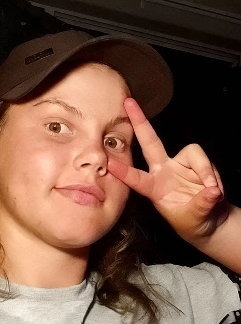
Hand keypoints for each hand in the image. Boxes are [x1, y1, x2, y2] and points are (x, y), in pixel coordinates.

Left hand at [108, 98, 226, 243]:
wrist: (209, 221)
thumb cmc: (191, 220)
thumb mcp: (192, 218)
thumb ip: (201, 204)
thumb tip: (211, 191)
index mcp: (152, 188)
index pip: (135, 178)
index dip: (123, 171)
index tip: (108, 163)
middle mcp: (163, 171)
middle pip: (150, 141)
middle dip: (139, 121)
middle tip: (128, 103)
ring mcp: (179, 164)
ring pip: (192, 152)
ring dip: (204, 170)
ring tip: (212, 191)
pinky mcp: (196, 163)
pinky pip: (205, 161)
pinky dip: (212, 174)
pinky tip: (214, 189)